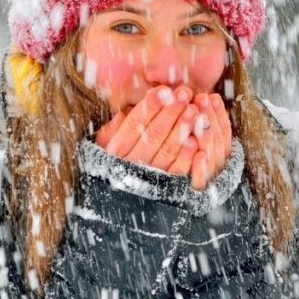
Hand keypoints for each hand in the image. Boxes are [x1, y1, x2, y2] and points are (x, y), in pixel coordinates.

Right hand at [95, 86, 231, 190]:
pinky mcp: (164, 190)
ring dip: (181, 129)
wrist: (112, 208)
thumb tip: (122, 112)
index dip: (149, 107)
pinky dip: (186, 157)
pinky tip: (195, 140)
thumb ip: (111, 131)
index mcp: (115, 151)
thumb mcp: (103, 149)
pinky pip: (176, 172)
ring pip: (167, 151)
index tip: (162, 90)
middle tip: (184, 93)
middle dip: (170, 112)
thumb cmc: (111, 166)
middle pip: (153, 134)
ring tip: (193, 109)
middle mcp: (131, 165)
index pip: (133, 124)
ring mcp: (148, 178)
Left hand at [190, 92, 233, 190]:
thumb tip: (204, 97)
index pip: (224, 132)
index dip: (219, 115)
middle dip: (210, 119)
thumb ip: (201, 126)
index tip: (212, 97)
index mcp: (219, 155)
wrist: (174, 207)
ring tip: (199, 117)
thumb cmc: (184, 167)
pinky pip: (200, 182)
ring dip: (206, 136)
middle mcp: (217, 168)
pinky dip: (201, 169)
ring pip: (211, 157)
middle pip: (217, 142)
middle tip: (202, 100)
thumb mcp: (200, 144)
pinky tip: (198, 154)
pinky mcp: (192, 196)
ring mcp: (207, 182)